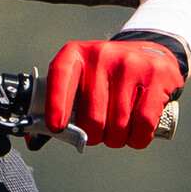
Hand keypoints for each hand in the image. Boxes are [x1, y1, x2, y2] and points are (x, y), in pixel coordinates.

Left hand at [41, 36, 183, 148]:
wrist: (152, 53)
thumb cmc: (110, 74)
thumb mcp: (83, 77)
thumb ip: (62, 103)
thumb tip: (34, 137)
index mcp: (77, 54)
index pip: (60, 76)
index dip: (56, 105)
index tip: (56, 127)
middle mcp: (103, 55)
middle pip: (92, 115)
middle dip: (94, 136)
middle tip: (99, 134)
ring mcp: (131, 64)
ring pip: (118, 124)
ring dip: (117, 139)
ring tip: (118, 132)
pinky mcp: (156, 76)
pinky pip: (144, 123)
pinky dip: (138, 138)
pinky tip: (136, 135)